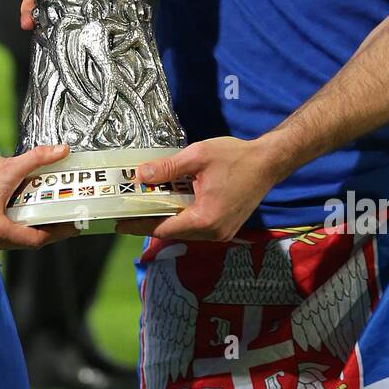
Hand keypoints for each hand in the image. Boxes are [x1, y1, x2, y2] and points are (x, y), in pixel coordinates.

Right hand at [0, 143, 79, 252]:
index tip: (72, 226)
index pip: (34, 239)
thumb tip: (62, 151)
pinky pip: (4, 241)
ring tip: (50, 219)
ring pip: (15, 243)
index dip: (56, 233)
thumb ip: (38, 158)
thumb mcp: (9, 166)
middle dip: (47, 231)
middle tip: (64, 220)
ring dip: (32, 232)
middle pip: (26, 243)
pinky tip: (29, 220)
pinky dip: (17, 231)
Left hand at [123, 136, 273, 242]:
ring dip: (165, 219)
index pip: (164, 227)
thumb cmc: (236, 157)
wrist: (269, 162)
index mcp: (205, 218)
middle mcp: (213, 232)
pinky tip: (170, 204)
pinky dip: (181, 217)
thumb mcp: (198, 156)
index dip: (139, 225)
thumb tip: (140, 175)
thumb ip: (168, 168)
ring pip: (184, 230)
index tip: (119, 223)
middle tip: (127, 212)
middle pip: (172, 232)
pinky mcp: (225, 227)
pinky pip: (196, 226)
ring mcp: (221, 232)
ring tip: (144, 207)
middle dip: (149, 221)